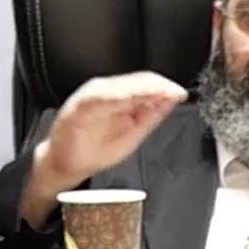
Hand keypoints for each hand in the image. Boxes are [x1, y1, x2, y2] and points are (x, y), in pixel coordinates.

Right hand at [20, 71, 186, 228]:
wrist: (68, 165)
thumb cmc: (96, 149)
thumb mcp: (134, 133)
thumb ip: (152, 116)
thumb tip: (172, 99)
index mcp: (120, 97)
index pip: (145, 84)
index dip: (164, 87)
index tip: (180, 93)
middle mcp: (106, 93)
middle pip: (133, 82)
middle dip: (155, 86)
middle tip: (172, 91)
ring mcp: (90, 99)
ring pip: (115, 88)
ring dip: (137, 89)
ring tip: (155, 93)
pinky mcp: (75, 109)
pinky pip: (93, 100)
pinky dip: (110, 98)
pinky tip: (125, 99)